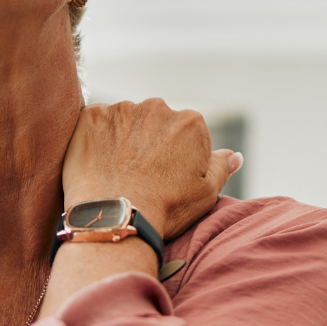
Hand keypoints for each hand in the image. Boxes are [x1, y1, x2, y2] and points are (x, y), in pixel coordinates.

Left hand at [61, 98, 240, 239]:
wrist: (117, 218)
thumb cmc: (165, 209)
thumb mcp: (205, 193)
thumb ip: (221, 167)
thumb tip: (235, 155)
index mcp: (191, 122)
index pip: (185, 132)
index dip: (176, 157)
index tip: (165, 177)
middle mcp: (158, 107)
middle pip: (154, 122)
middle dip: (149, 142)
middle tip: (139, 175)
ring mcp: (122, 109)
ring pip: (124, 121)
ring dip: (122, 138)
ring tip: (116, 172)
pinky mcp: (91, 116)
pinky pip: (95, 122)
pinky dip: (96, 138)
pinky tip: (97, 163)